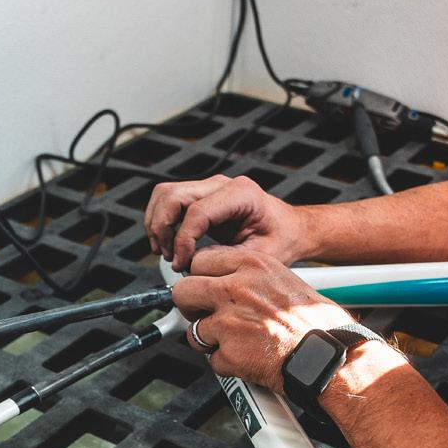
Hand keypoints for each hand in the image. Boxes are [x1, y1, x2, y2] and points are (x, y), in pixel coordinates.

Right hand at [144, 175, 311, 271]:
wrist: (290, 229)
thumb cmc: (282, 239)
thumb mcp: (261, 255)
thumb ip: (228, 258)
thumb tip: (195, 262)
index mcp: (241, 194)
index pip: (197, 211)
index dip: (183, 240)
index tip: (182, 262)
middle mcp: (222, 185)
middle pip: (172, 196)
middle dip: (163, 229)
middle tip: (169, 256)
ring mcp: (209, 188)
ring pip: (164, 194)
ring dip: (157, 224)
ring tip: (165, 251)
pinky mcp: (201, 196)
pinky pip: (170, 201)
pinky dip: (162, 221)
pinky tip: (169, 244)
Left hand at [171, 247, 358, 391]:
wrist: (329, 356)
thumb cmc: (316, 324)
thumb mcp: (285, 280)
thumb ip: (251, 278)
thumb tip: (224, 281)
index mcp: (253, 264)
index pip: (200, 261)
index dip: (200, 278)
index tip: (204, 288)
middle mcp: (237, 288)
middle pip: (183, 291)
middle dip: (189, 307)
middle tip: (203, 316)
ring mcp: (230, 321)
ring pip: (193, 331)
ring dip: (209, 341)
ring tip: (234, 343)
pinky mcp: (229, 352)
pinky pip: (211, 360)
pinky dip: (226, 364)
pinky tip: (247, 359)